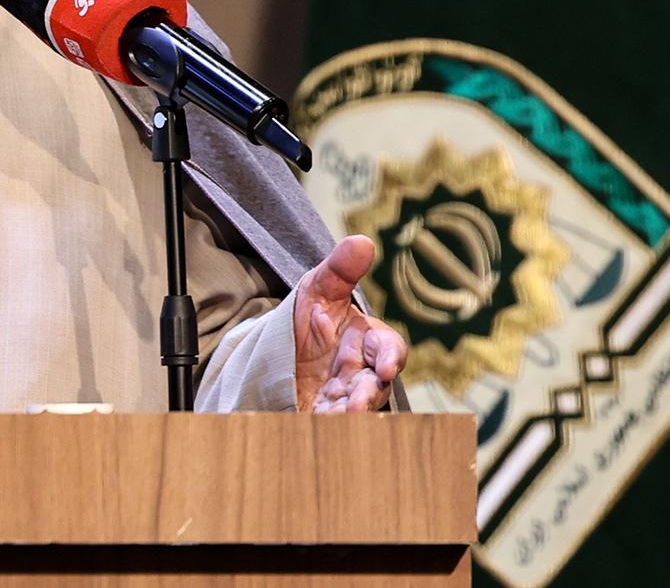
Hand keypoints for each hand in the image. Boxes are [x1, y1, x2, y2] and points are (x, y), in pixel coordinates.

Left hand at [293, 235, 406, 412]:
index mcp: (365, 341)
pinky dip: (319, 428)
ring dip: (345, 418)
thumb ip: (340, 269)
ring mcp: (340, 398)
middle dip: (367, 396)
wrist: (279, 349)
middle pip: (374, 388)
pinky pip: (325, 426)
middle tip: (355, 406)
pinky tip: (305, 426)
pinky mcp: (320, 417)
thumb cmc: (311, 316)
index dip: (390, 358)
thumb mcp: (318, 289)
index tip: (386, 367)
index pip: (387, 348)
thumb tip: (363, 241)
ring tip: (331, 421)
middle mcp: (359, 372)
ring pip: (352, 412)